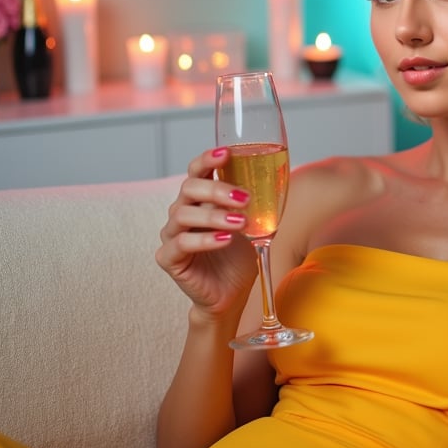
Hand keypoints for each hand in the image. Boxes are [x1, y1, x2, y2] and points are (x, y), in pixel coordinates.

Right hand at [156, 147, 257, 318]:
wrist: (232, 293)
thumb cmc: (239, 256)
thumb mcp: (252, 224)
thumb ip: (255, 203)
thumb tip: (278, 177)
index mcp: (200, 200)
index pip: (197, 171)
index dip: (208, 159)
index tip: (227, 154)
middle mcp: (182, 212)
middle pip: (189, 188)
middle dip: (218, 190)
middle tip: (245, 198)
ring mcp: (172, 235)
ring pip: (183, 214)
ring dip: (215, 215)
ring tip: (240, 223)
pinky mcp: (169, 259)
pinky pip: (180, 244)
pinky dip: (205, 240)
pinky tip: (225, 240)